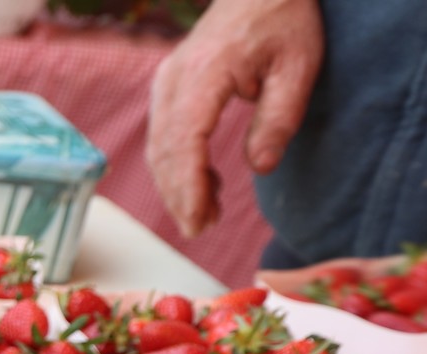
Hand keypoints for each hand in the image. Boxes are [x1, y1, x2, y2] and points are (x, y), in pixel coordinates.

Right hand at [146, 0, 323, 236]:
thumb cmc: (284, 20)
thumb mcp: (299, 66)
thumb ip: (280, 118)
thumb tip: (259, 167)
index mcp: (205, 73)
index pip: (185, 141)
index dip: (188, 187)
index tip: (197, 220)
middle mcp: (174, 78)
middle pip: (164, 150)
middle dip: (178, 195)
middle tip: (200, 229)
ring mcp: (166, 81)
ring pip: (158, 146)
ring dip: (176, 184)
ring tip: (205, 213)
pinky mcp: (168, 87)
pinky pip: (163, 134)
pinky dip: (177, 165)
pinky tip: (203, 182)